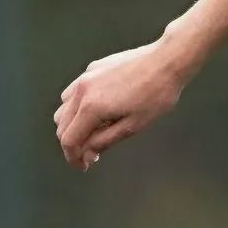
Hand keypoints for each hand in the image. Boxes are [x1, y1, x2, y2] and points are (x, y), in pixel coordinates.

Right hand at [55, 37, 189, 169]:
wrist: (166, 61)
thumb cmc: (156, 94)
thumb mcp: (133, 126)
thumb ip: (105, 141)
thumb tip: (86, 154)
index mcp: (91, 107)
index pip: (69, 139)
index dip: (73, 157)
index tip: (83, 166)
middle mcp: (81, 91)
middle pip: (62, 125)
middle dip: (72, 143)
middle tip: (90, 154)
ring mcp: (85, 77)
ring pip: (64, 107)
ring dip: (72, 124)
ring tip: (94, 133)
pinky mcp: (92, 69)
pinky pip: (74, 92)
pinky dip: (77, 107)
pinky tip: (97, 111)